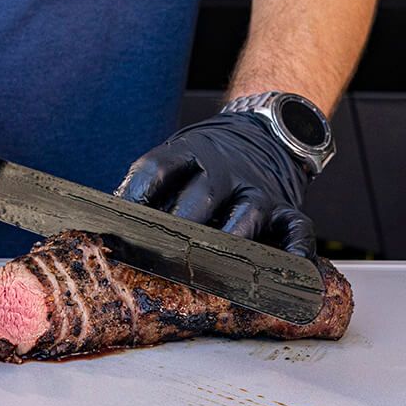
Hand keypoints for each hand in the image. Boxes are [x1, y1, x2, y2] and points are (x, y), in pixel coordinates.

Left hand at [115, 111, 315, 257]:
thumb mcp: (178, 161)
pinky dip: (296, 250)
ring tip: (211, 271)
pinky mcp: (286, 209)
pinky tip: (289, 269)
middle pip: (200, 196)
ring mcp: (258, 191)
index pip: (158, 168)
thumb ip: (150, 190)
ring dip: (228, 244)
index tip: (117, 224)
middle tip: (158, 256)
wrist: (267, 134)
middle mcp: (226, 170)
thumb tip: (108, 232)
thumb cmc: (207, 164)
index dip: (136, 195)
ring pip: (245, 218)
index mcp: (191, 154)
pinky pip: (297, 229)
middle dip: (179, 230)